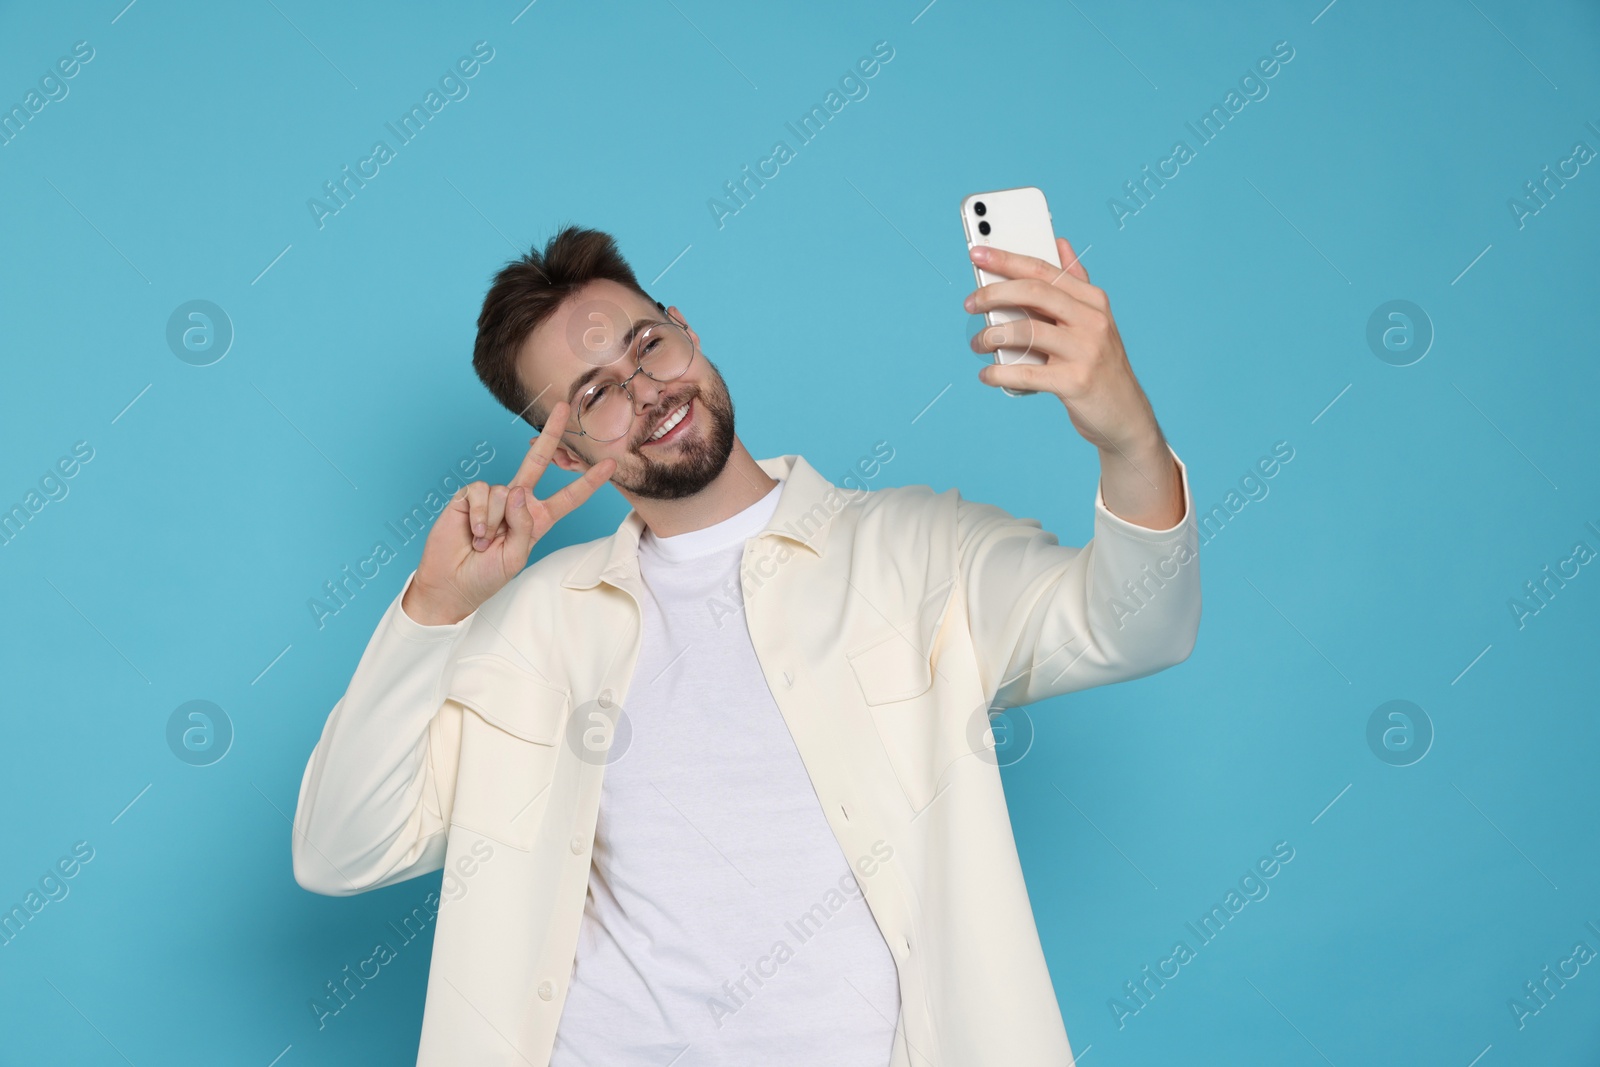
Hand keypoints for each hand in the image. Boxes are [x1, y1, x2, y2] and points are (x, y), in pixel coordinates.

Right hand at [401, 400, 616, 625]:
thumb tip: (517, 489)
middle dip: (550, 434)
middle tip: (563, 407)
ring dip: (494, 522)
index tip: (610, 465)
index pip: (568, 497)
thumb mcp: (516, 556)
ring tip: (484, 542)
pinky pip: (481, 493)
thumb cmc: (487, 575)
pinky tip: (474, 532)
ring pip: (505, 491)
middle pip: (538, 462)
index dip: (588, 482)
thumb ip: (524, 524)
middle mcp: (518, 502)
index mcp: (537, 519)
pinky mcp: (470, 496)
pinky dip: (479, 515)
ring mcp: (494, 497)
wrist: (451, 583)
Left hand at [965, 237, 1160, 455]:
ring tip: (977, 343)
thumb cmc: (1101, 365)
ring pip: (1026, 331)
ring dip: (991, 336)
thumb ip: (1076, 283)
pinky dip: (998, 373)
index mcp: (1093, 300)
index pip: (1044, 270)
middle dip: (993, 294)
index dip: (1007, 259)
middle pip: (1033, 293)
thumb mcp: (1096, 319)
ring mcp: (1085, 351)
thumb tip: (1060, 243)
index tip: (977, 254)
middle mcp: (1092, 321)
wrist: (1125, 414)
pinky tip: (987, 374)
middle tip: (970, 303)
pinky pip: (1025, 373)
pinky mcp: (1075, 382)